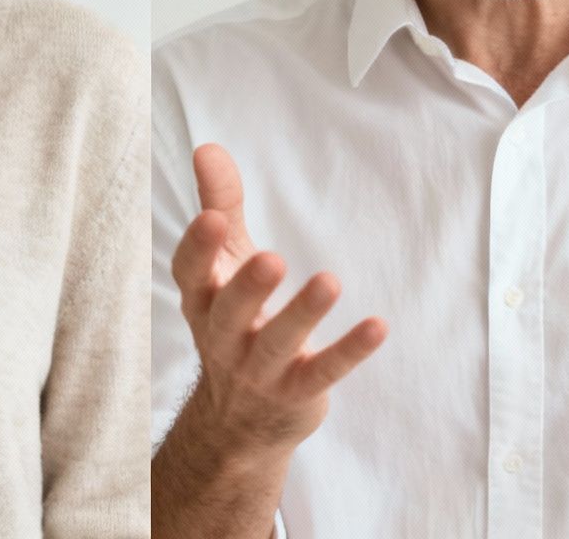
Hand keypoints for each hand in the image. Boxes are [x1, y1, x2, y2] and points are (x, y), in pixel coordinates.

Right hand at [170, 142, 386, 458]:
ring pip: (277, 344)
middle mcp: (223, 338)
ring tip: (329, 282)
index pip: (190, 275)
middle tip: (272, 258)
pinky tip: (378, 326)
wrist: (238, 422)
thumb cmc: (234, 320)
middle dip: (248, 288)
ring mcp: (258, 370)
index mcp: (202, 301)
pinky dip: (350, 350)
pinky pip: (323, 372)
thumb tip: (207, 146)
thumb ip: (219, 205)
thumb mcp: (224, 265)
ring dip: (302, 315)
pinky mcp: (296, 393)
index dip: (198, 250)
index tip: (212, 217)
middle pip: (229, 314)